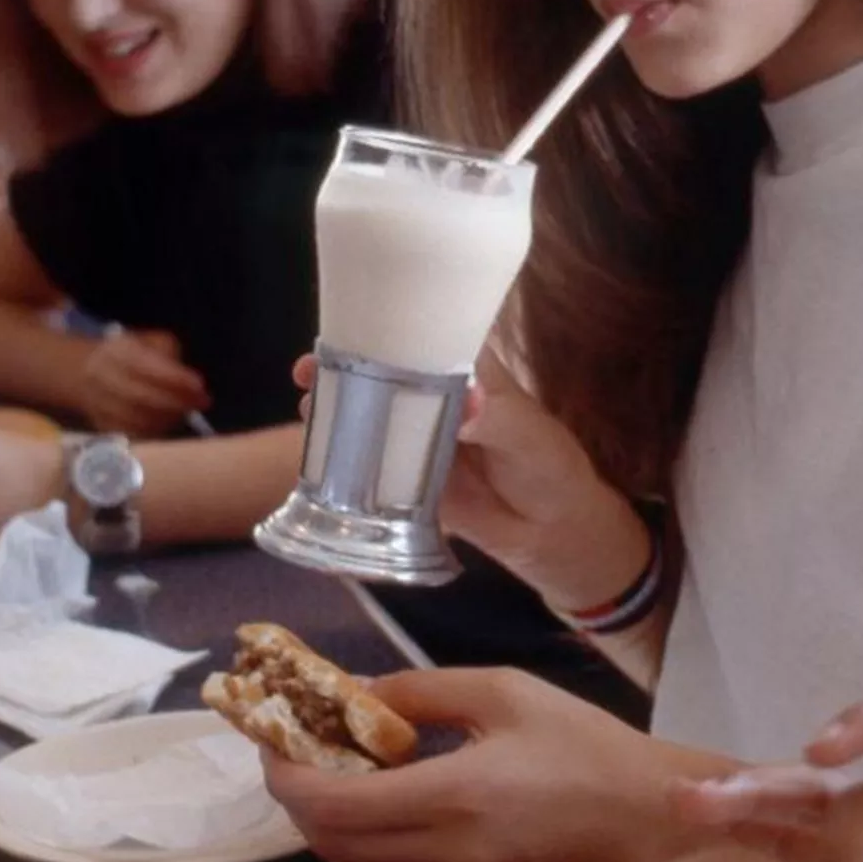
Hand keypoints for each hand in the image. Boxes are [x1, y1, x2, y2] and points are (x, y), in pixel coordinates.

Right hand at [76, 330, 210, 437]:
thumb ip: (169, 356)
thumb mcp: (150, 342)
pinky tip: (167, 424)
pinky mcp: (101, 424)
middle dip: (177, 402)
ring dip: (168, 418)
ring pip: (138, 418)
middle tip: (202, 403)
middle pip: (143, 396)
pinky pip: (131, 434)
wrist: (83, 372)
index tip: (200, 386)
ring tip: (185, 412)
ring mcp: (99, 403)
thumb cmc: (128, 355)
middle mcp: (104, 376)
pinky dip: (153, 431)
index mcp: (118, 351)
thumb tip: (189, 382)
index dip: (176, 378)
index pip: (148, 366)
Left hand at [262, 667, 697, 861]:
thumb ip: (421, 692)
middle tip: (300, 755)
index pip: (332, 806)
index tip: (275, 742)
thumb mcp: (505, 691)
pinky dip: (368, 855)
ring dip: (330, 834)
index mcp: (454, 798)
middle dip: (298, 803)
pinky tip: (386, 812)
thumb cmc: (588, 746)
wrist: (656, 819)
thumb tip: (357, 696)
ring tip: (341, 782)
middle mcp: (449, 856)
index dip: (286, 778)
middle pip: (331, 849)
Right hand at [293, 346, 645, 601]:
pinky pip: (370, 466)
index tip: (345, 328)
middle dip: (344, 370)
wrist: (552, 534)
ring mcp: (416, 437)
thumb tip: (467, 400)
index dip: (381, 328)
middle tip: (310, 374)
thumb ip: (495, 418)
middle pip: (382, 374)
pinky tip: (318, 461)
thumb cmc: (550, 468)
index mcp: (465, 370)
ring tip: (311, 412)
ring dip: (337, 413)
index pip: (421, 336)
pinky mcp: (405, 478)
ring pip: (369, 417)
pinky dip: (344, 462)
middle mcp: (434, 397)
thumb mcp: (528, 436)